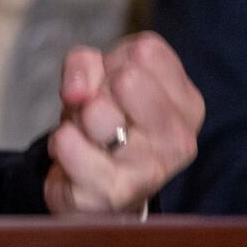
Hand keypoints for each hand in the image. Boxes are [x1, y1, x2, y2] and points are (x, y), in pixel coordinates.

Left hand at [44, 32, 203, 215]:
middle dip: (97, 89)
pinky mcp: (111, 195)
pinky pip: (70, 148)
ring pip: (97, 113)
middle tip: (96, 112)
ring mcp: (148, 172)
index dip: (115, 61)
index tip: (114, 85)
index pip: (147, 52)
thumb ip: (85, 64)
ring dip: (74, 118)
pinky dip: (60, 143)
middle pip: (127, 80)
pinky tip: (73, 155)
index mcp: (186, 103)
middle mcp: (177, 139)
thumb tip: (78, 93)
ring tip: (86, 136)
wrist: (93, 189)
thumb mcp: (97, 78)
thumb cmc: (105, 121)